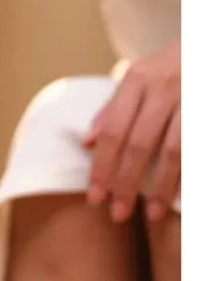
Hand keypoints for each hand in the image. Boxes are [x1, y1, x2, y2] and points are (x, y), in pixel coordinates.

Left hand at [83, 40, 179, 222]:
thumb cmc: (169, 66)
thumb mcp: (138, 76)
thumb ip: (112, 108)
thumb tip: (86, 142)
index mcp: (138, 78)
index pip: (113, 131)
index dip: (102, 166)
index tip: (94, 197)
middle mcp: (165, 86)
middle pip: (139, 145)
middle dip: (125, 183)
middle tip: (116, 213)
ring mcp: (192, 99)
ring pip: (173, 151)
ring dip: (160, 187)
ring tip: (149, 214)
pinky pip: (196, 150)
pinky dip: (188, 175)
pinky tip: (180, 198)